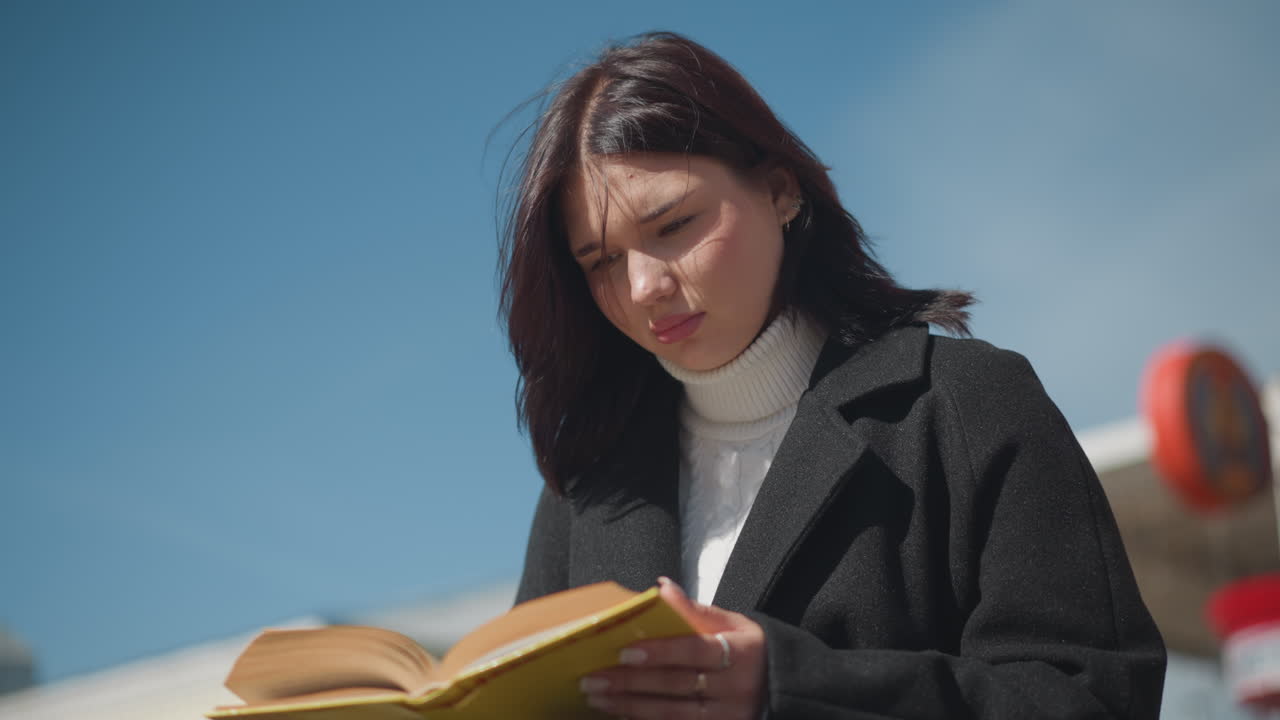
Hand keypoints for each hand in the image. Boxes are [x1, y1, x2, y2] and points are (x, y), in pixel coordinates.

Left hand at [580, 576, 766, 718]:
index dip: (659, 652)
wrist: (784, 688)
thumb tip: (662, 588)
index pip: (693, 651)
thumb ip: (696, 611)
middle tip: (594, 678)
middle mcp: (733, 688)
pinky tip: (621, 715)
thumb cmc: (750, 651)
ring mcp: (726, 716)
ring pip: (672, 714)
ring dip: (630, 706)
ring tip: (598, 698)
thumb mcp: (734, 624)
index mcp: (737, 653)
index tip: (624, 652)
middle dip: (631, 683)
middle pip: (676, 685)